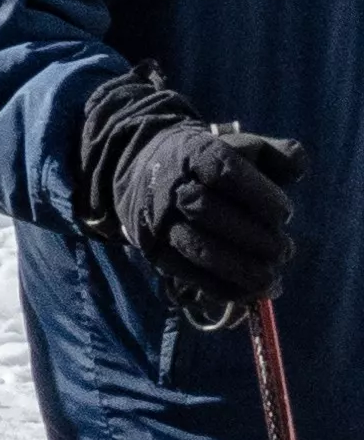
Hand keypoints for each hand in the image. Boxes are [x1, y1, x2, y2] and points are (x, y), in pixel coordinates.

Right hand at [82, 72, 303, 329]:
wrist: (142, 171)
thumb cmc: (208, 164)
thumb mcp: (242, 147)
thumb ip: (278, 154)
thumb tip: (297, 167)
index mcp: (196, 154)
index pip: (224, 172)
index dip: (259, 196)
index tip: (285, 214)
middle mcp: (171, 187)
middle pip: (207, 211)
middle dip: (253, 236)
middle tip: (284, 249)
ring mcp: (159, 222)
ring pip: (196, 247)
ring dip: (240, 268)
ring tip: (270, 278)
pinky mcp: (154, 251)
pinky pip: (187, 275)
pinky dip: (222, 288)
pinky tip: (250, 292)